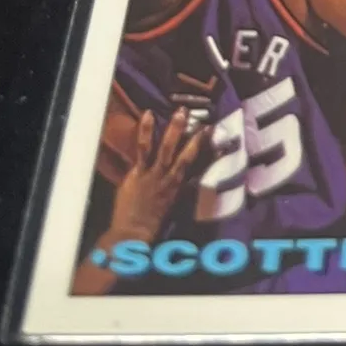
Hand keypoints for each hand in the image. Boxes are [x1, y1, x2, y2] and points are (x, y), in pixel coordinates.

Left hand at [109, 109, 205, 245]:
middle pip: (185, 154)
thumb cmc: (152, 221)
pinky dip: (146, 131)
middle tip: (200, 117)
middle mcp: (170, 178)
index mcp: (179, 186)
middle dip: (193, 135)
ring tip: (180, 112)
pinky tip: (147, 115)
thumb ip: (180, 188)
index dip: (205, 147)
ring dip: (174, 129)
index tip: (212, 130)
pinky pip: (143, 149)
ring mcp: (154, 174)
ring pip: (166, 148)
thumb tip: (193, 176)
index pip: (196, 163)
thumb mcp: (171, 205)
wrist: (132, 233)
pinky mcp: (138, 172)